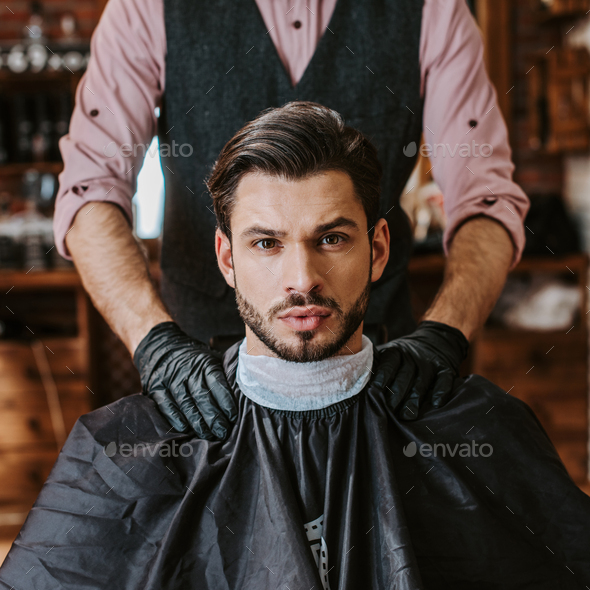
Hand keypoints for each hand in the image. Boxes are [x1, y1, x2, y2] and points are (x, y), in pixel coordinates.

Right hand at [133, 321, 237, 439]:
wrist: (162, 346)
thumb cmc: (195, 359)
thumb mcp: (212, 358)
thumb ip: (225, 372)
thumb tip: (245, 390)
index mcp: (205, 364)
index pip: (217, 383)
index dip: (226, 401)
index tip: (233, 416)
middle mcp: (187, 371)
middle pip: (202, 396)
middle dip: (214, 417)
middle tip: (223, 432)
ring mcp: (170, 380)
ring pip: (185, 403)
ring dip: (197, 422)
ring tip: (208, 435)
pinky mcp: (156, 388)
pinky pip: (166, 405)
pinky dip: (175, 418)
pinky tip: (185, 429)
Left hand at [372, 320, 468, 419]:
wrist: (436, 339)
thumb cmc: (405, 354)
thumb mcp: (390, 351)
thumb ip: (375, 363)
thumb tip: (354, 379)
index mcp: (396, 351)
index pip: (389, 362)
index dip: (382, 376)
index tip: (376, 390)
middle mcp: (413, 356)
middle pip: (404, 376)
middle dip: (396, 394)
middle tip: (389, 410)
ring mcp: (430, 362)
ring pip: (422, 381)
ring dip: (415, 399)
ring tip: (407, 415)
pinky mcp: (446, 368)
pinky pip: (444, 380)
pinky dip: (441, 392)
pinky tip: (436, 404)